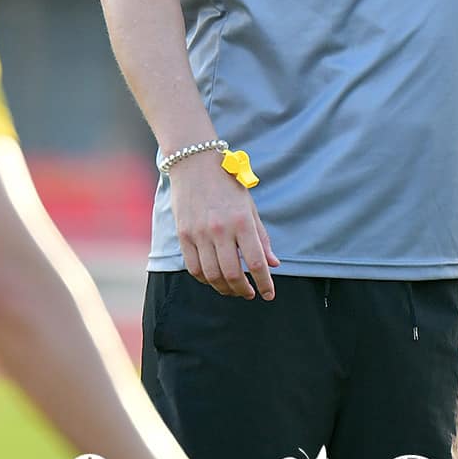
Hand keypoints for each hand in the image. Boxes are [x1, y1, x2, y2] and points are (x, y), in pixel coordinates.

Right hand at [170, 152, 278, 298]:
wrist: (194, 163)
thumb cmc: (227, 184)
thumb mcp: (249, 207)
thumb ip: (261, 237)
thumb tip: (273, 264)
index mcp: (242, 221)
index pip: (256, 262)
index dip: (265, 283)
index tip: (269, 295)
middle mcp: (221, 229)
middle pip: (233, 274)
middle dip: (243, 290)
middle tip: (249, 294)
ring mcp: (199, 233)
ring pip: (212, 275)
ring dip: (225, 289)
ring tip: (233, 290)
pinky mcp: (183, 235)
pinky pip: (194, 268)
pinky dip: (206, 280)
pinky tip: (214, 279)